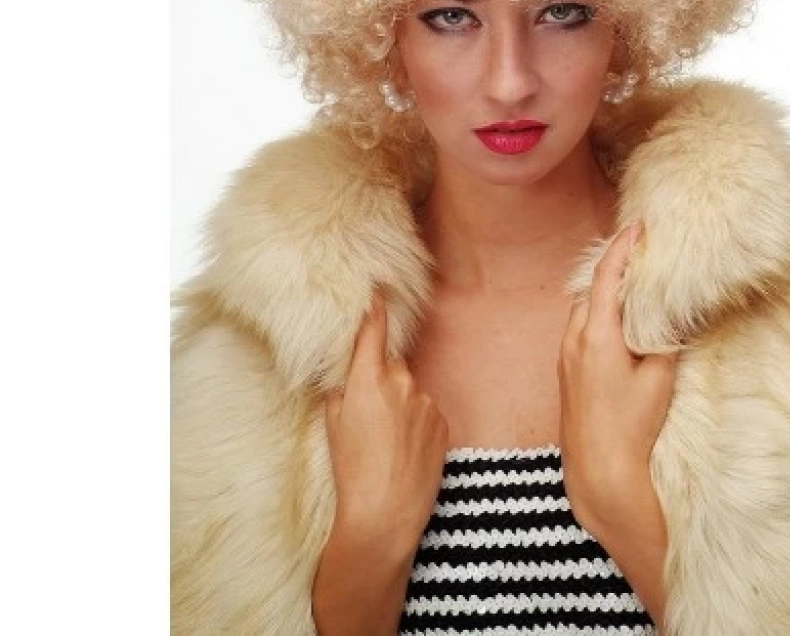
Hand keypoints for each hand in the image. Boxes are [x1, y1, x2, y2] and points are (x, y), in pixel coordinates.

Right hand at [321, 291, 448, 549]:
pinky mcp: (442, 421)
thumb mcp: (333, 426)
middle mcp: (401, 382)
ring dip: (400, 405)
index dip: (375, 307)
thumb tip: (348, 378)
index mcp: (369, 379)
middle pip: (391, 366)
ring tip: (387, 443)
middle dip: (381, 380)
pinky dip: (416, 423)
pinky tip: (405, 451)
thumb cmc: (351, 470)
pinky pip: (425, 411)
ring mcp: (426, 401)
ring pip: (409, 391)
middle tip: (368, 414)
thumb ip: (342, 392)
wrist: (384, 514)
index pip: (373, 330)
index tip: (378, 288)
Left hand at [558, 221, 680, 535]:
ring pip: (586, 307)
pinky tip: (621, 320)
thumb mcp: (658, 378)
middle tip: (643, 250)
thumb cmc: (631, 427)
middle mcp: (574, 338)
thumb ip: (664, 336)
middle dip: (616, 264)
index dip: (623, 246)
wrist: (598, 470)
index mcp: (597, 334)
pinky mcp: (566, 370)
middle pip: (593, 286)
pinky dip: (600, 312)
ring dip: (607, 290)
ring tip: (636, 282)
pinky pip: (582, 326)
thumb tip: (674, 309)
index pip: (608, 275)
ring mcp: (566, 354)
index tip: (638, 225)